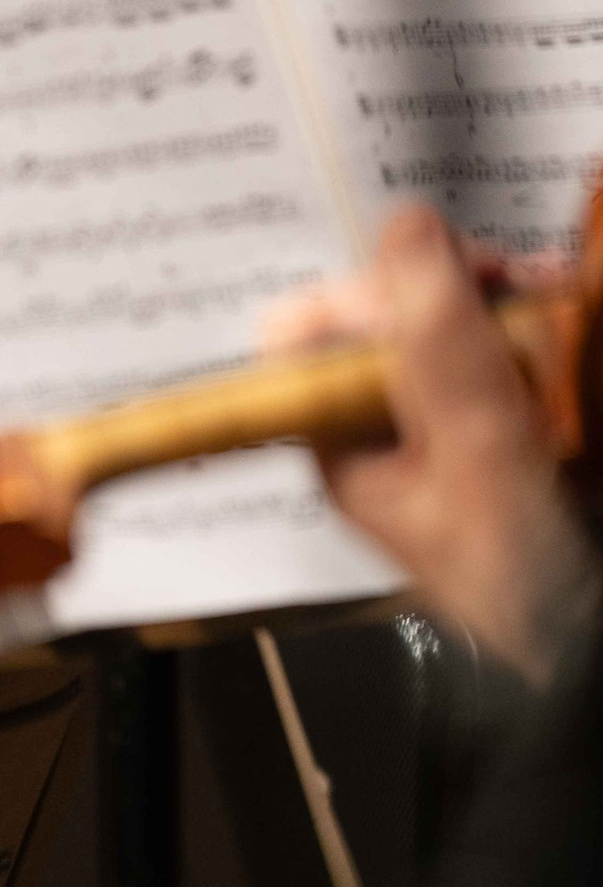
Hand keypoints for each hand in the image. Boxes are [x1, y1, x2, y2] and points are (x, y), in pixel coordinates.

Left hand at [262, 205, 600, 684]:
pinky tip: (567, 329)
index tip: (432, 272)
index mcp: (344, 448)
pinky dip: (539, 336)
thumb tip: (406, 230)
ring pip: (455, 332)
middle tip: (507, 280)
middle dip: (450, 288)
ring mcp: (452, 435)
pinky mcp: (511, 436)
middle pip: (389, 321)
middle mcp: (387, 436)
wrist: (593, 656)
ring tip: (546, 294)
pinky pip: (509, 361)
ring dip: (502, 304)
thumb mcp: (479, 454)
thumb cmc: (527, 589)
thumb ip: (440, 346)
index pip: (312, 337)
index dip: (367, 291)